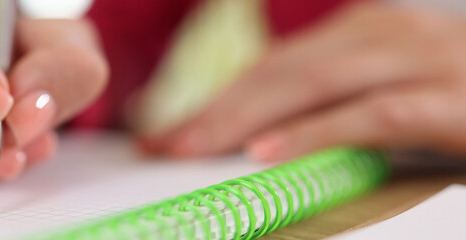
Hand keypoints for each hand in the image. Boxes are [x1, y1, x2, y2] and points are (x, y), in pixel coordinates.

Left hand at [141, 2, 465, 162]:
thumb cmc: (457, 98)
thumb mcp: (387, 90)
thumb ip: (331, 103)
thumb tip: (260, 136)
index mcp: (363, 32)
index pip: (272, 67)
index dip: (216, 99)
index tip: (167, 131)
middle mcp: (385, 35)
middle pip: (280, 72)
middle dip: (215, 109)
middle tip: (163, 142)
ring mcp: (420, 61)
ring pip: (313, 84)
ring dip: (245, 118)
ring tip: (191, 147)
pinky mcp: (451, 100)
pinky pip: (371, 115)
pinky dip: (316, 133)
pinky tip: (268, 155)